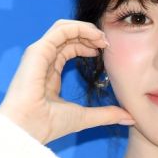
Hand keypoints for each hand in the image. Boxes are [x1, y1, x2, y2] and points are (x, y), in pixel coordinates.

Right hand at [0, 19, 134, 144]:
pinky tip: (94, 37)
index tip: (105, 51)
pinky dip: (79, 28)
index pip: (69, 48)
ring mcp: (38, 54)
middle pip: (67, 35)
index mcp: (49, 72)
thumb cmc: (48, 125)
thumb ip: (107, 115)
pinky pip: (60, 30)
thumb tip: (130, 118)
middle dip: (89, 34)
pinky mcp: (37, 51)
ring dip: (86, 28)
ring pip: (63, 28)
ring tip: (102, 38)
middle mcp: (43, 60)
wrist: (27, 129)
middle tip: (107, 42)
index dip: (88, 45)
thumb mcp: (85, 117)